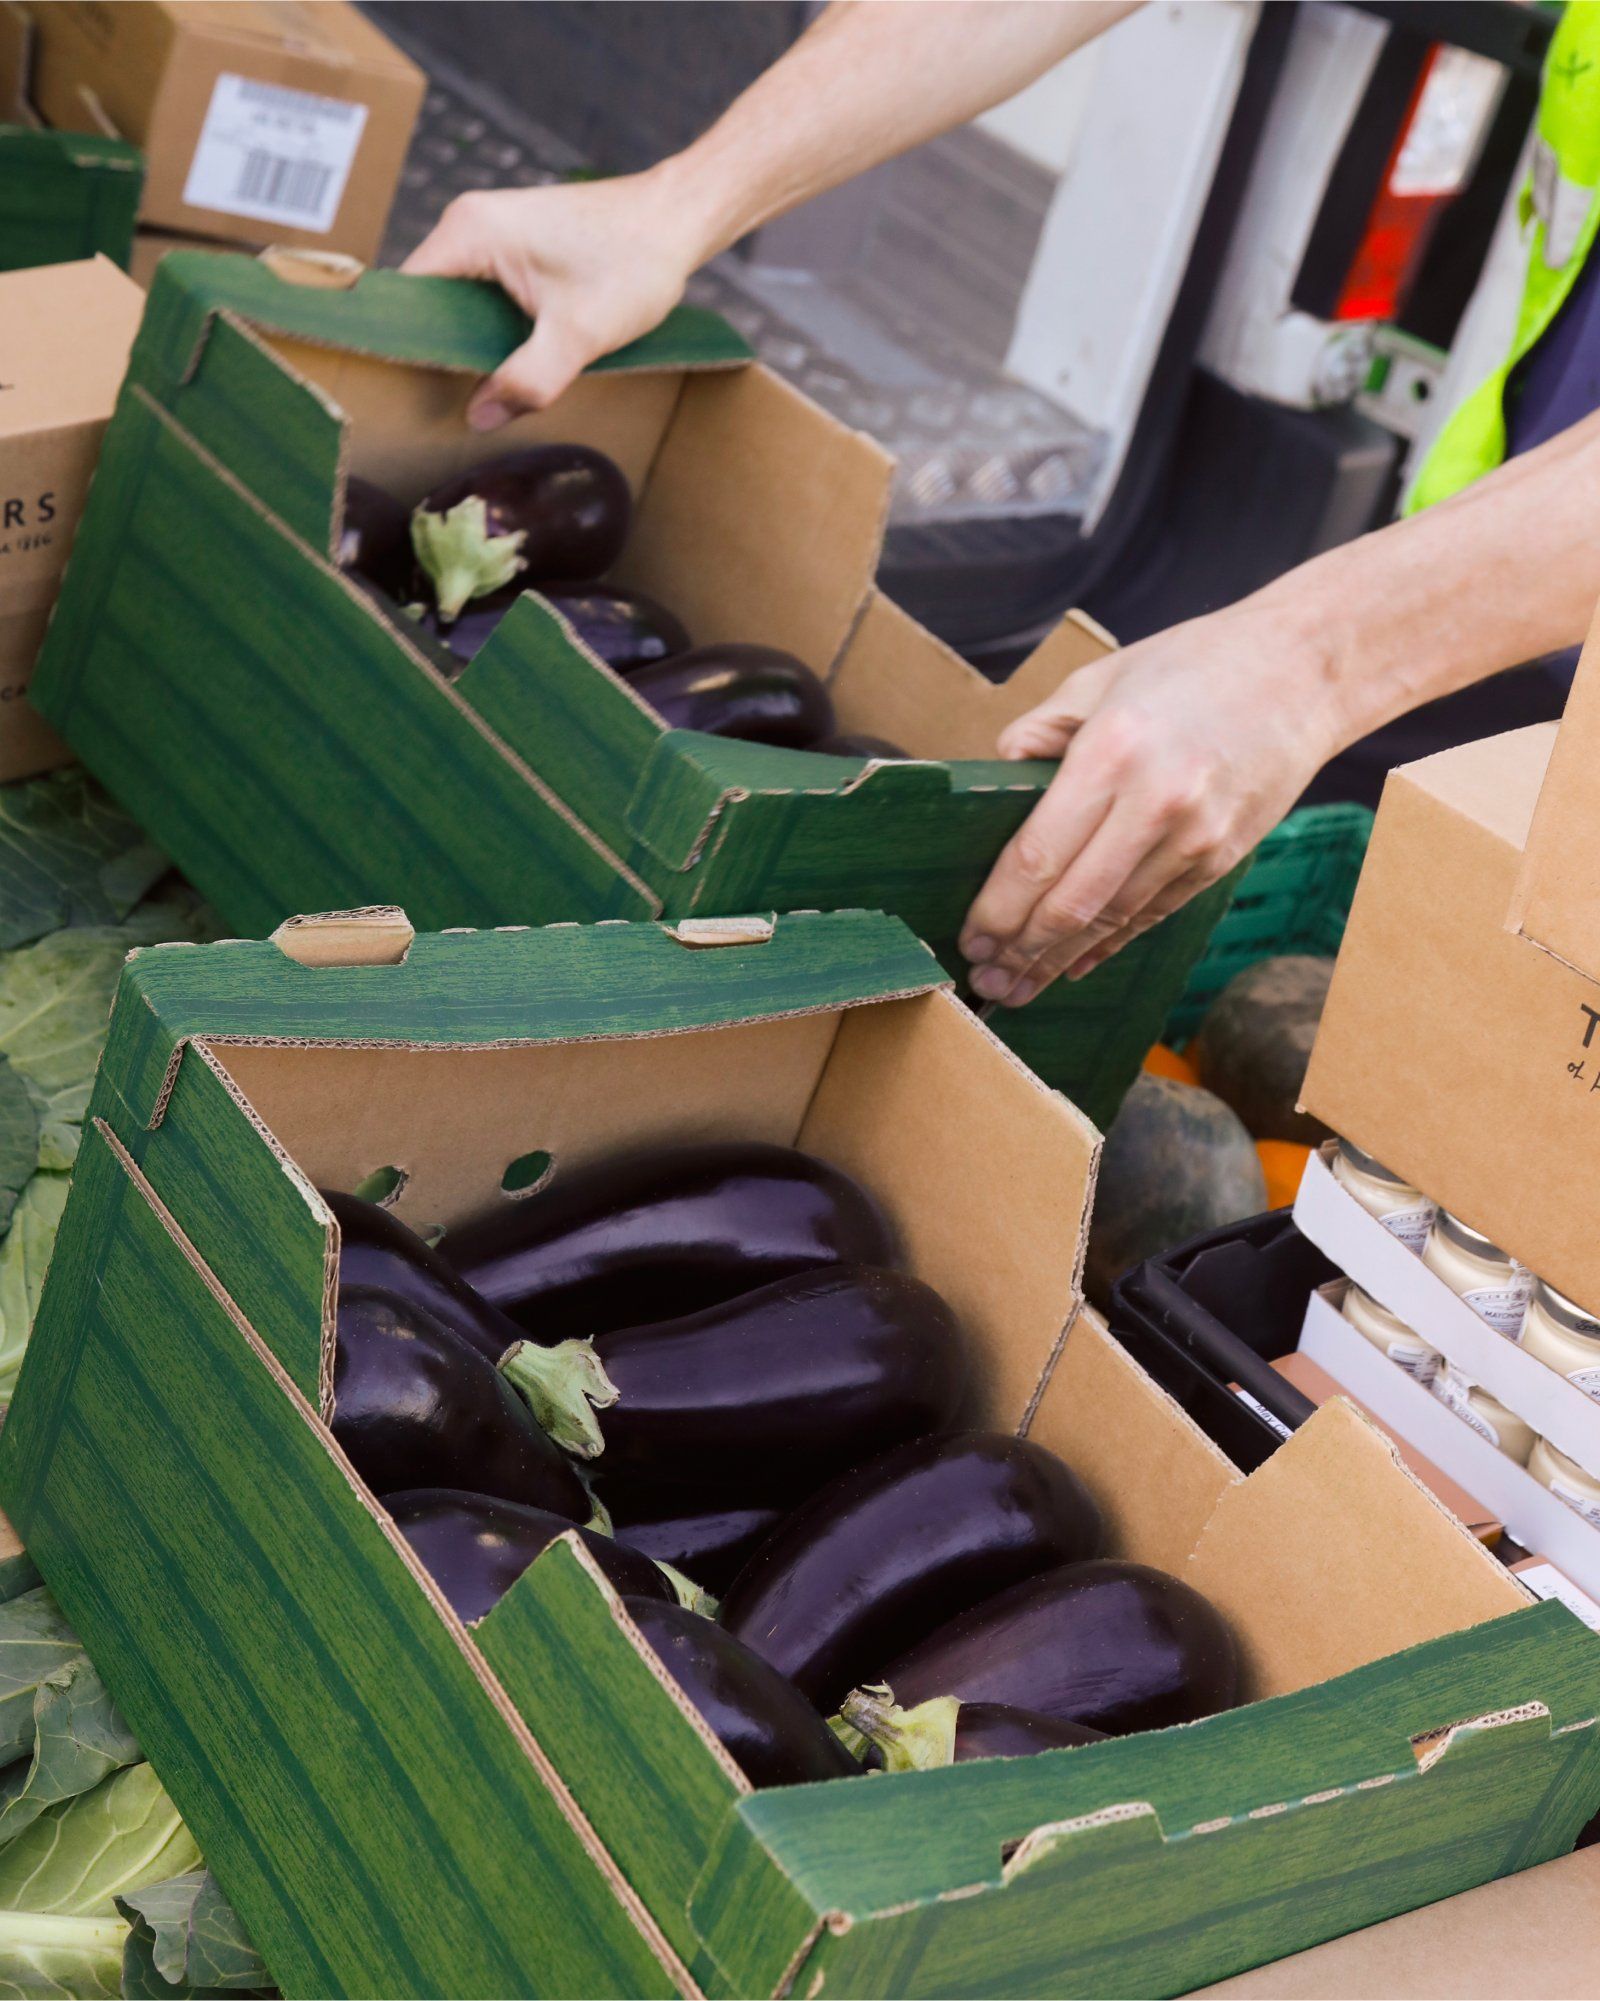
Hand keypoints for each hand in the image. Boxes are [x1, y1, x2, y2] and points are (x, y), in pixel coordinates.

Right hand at [402, 170, 708, 427]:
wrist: (679, 218)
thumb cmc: (633, 261)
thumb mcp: (578, 335)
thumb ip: (526, 380)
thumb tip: (479, 418)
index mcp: (469, 231)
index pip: (406, 297)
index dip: (407, 348)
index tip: (413, 394)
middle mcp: (470, 222)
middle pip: (429, 301)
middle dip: (439, 352)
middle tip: (446, 406)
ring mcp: (493, 231)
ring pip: (459, 302)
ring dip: (470, 344)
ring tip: (476, 392)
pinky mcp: (517, 244)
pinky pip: (485, 294)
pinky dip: (494, 329)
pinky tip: (508, 364)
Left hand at [959, 604, 1341, 1004]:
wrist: (1302, 671)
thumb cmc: (1192, 665)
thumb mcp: (1099, 679)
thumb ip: (1038, 732)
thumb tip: (992, 783)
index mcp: (1112, 752)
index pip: (1037, 855)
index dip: (997, 909)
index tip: (969, 935)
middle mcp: (1156, 804)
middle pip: (1070, 904)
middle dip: (1019, 950)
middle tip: (982, 977)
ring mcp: (1195, 838)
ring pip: (1111, 921)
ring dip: (1057, 961)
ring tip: (1017, 987)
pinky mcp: (1221, 859)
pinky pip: (1152, 915)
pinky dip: (1108, 945)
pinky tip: (1073, 965)